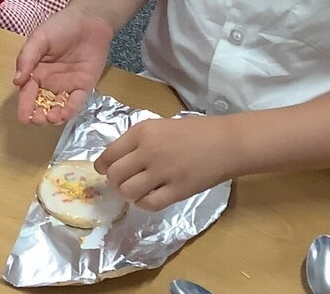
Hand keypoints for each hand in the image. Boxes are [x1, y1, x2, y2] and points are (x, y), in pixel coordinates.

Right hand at [12, 6, 113, 124]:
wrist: (89, 20)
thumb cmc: (61, 26)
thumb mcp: (39, 38)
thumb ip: (27, 58)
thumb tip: (16, 81)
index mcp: (36, 72)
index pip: (28, 93)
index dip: (24, 106)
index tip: (22, 119)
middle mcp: (50, 82)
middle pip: (42, 104)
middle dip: (39, 115)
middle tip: (38, 119)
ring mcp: (68, 86)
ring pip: (59, 106)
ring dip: (54, 116)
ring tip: (51, 118)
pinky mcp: (84, 86)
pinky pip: (77, 101)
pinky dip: (71, 109)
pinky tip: (65, 113)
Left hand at [95, 114, 238, 210]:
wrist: (226, 142)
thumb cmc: (195, 131)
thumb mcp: (160, 126)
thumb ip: (138, 141)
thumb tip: (116, 160)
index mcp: (141, 132)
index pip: (108, 155)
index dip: (103, 166)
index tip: (105, 171)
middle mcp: (148, 151)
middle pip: (114, 175)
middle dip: (115, 182)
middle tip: (124, 181)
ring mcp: (162, 172)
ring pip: (127, 191)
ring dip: (129, 194)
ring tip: (138, 190)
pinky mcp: (177, 190)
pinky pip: (148, 204)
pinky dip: (144, 204)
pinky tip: (151, 197)